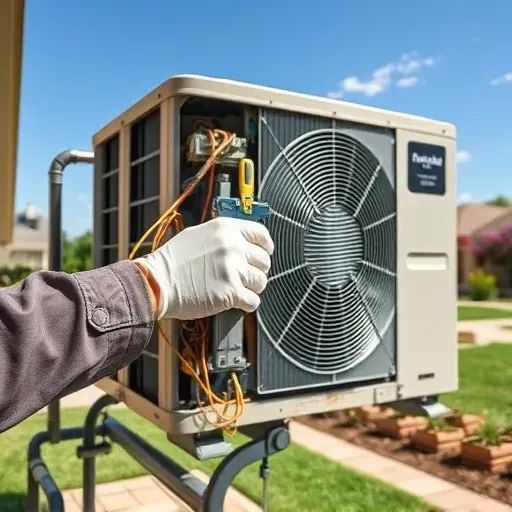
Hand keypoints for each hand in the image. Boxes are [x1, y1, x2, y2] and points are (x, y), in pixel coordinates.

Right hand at [134, 217, 273, 320]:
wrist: (156, 282)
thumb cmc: (172, 261)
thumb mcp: (198, 234)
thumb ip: (223, 237)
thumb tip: (241, 242)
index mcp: (225, 229)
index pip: (261, 233)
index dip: (266, 245)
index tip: (266, 251)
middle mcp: (232, 246)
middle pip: (264, 260)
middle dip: (256, 270)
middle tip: (244, 276)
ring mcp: (233, 269)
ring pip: (261, 281)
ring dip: (252, 287)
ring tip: (237, 288)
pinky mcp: (231, 292)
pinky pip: (254, 301)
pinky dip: (247, 304)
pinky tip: (236, 301)